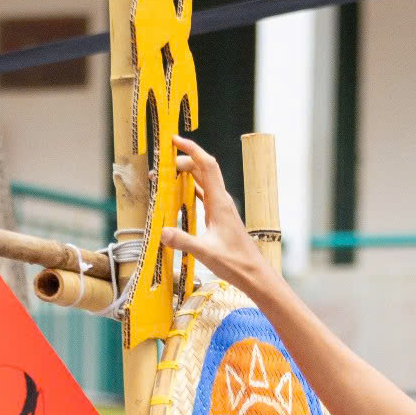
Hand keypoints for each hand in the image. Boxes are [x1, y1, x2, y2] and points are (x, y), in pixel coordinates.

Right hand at [159, 138, 279, 297]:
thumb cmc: (235, 263)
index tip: (175, 140)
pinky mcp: (220, 217)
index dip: (191, 149)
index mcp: (220, 202)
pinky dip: (192, 189)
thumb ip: (183, 241)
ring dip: (187, 174)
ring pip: (204, 181)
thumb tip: (162, 232)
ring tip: (167, 175)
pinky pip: (205, 195)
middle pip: (203, 169)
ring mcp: (222, 208)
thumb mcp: (205, 252)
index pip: (206, 165)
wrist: (253, 273)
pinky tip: (181, 193)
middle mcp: (222, 201)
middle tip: (162, 166)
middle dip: (183, 161)